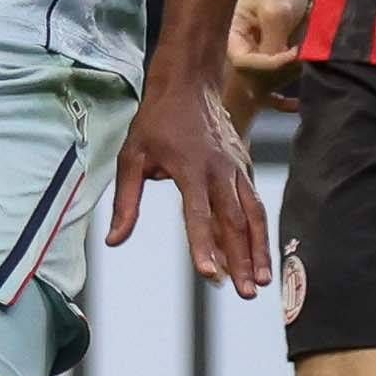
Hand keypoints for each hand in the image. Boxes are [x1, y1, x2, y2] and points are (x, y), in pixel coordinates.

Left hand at [111, 75, 272, 294]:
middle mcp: (220, 171)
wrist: (190, 83)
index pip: (198, 215)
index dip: (203, 246)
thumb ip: (126, 202)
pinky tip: (260, 255)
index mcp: (191, 168)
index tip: (209, 274)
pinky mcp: (245, 167)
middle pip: (233, 222)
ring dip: (258, 250)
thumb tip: (115, 241)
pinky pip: (254, 204)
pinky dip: (259, 231)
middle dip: (240, 260)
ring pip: (252, 215)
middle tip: (245, 292)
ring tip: (260, 281)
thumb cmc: (157, 121)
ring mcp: (237, 168)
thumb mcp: (131, 156)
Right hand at [224, 0, 308, 124]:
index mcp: (233, 35)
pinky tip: (296, 104)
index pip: (243, 62)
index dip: (267, 64)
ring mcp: (258, 53)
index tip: (292, 54)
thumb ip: (271, 42)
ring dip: (287, 77)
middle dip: (278, 73)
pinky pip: (273, 85)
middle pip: (254, 76)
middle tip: (301, 59)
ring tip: (306, 65)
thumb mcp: (275, 12)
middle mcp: (242, 48)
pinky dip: (283, 97)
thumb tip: (276, 68)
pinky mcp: (273, 55)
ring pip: (268, 80)